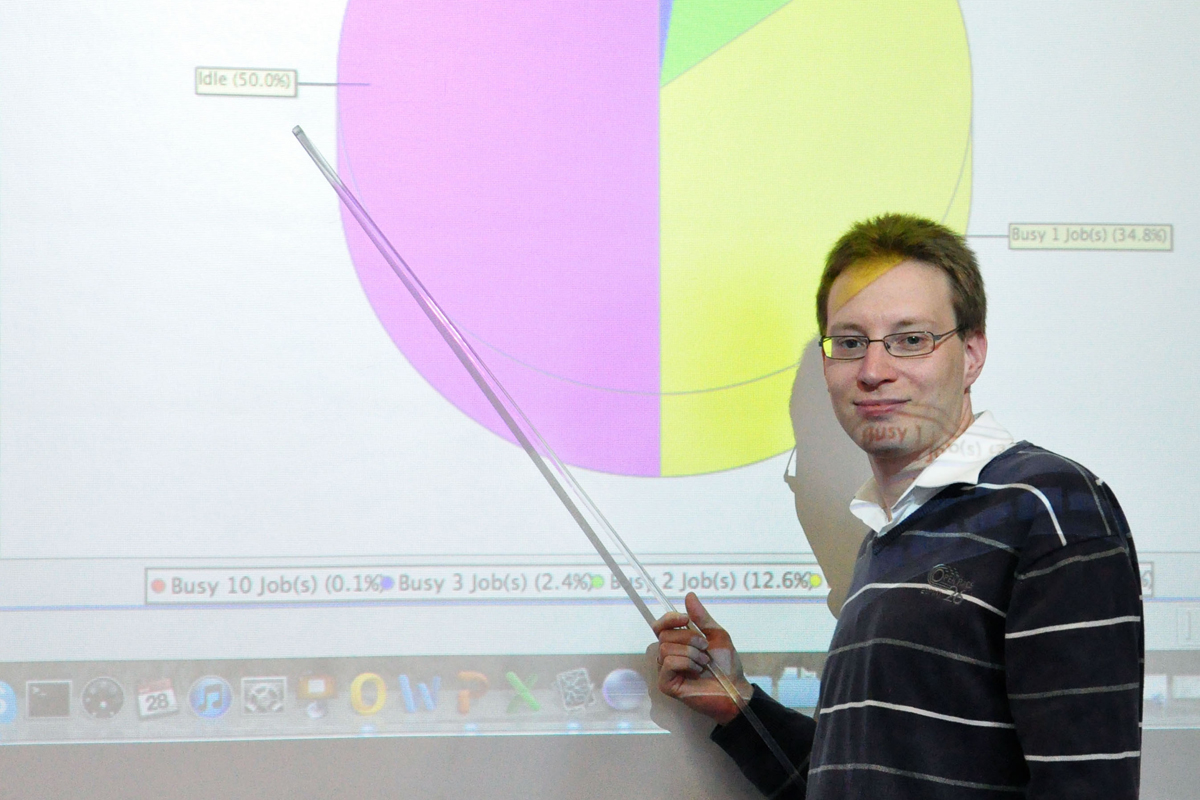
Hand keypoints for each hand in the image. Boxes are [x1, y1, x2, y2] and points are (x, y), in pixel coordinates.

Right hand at [652, 592, 751, 724]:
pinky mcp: (666, 684)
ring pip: (665, 648)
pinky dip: (686, 663)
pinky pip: (668, 663)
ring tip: (704, 662)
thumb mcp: (716, 635)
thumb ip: (701, 617)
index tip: (685, 618)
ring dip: (690, 652)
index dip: (669, 618)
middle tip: (705, 647)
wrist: (734, 689)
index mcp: (677, 643)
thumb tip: (689, 595)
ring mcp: (666, 671)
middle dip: (688, 637)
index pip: (660, 626)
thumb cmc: (726, 664)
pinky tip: (696, 671)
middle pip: (664, 635)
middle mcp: (668, 656)